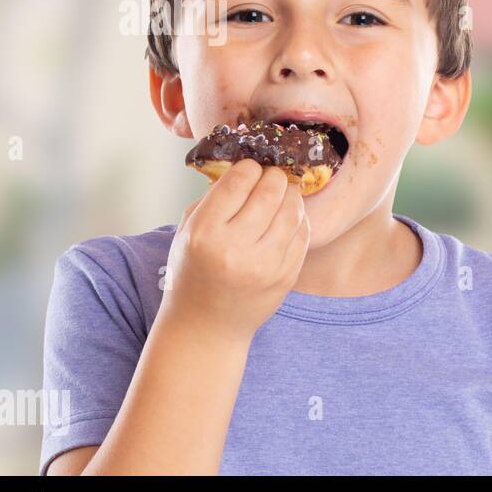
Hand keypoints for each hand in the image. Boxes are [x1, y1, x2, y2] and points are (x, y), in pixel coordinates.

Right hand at [159, 159, 309, 343]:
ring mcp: (265, 265)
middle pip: (270, 191)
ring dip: (291, 194)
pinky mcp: (286, 276)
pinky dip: (299, 219)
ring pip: (293, 210)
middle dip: (274, 176)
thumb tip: (249, 166)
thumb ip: (214, 197)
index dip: (249, 167)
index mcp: (205, 233)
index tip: (250, 169)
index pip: (239, 180)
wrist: (206, 325)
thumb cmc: (193, 270)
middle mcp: (235, 248)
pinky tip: (289, 217)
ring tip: (283, 193)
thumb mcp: (188, 230)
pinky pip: (303, 234)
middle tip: (272, 176)